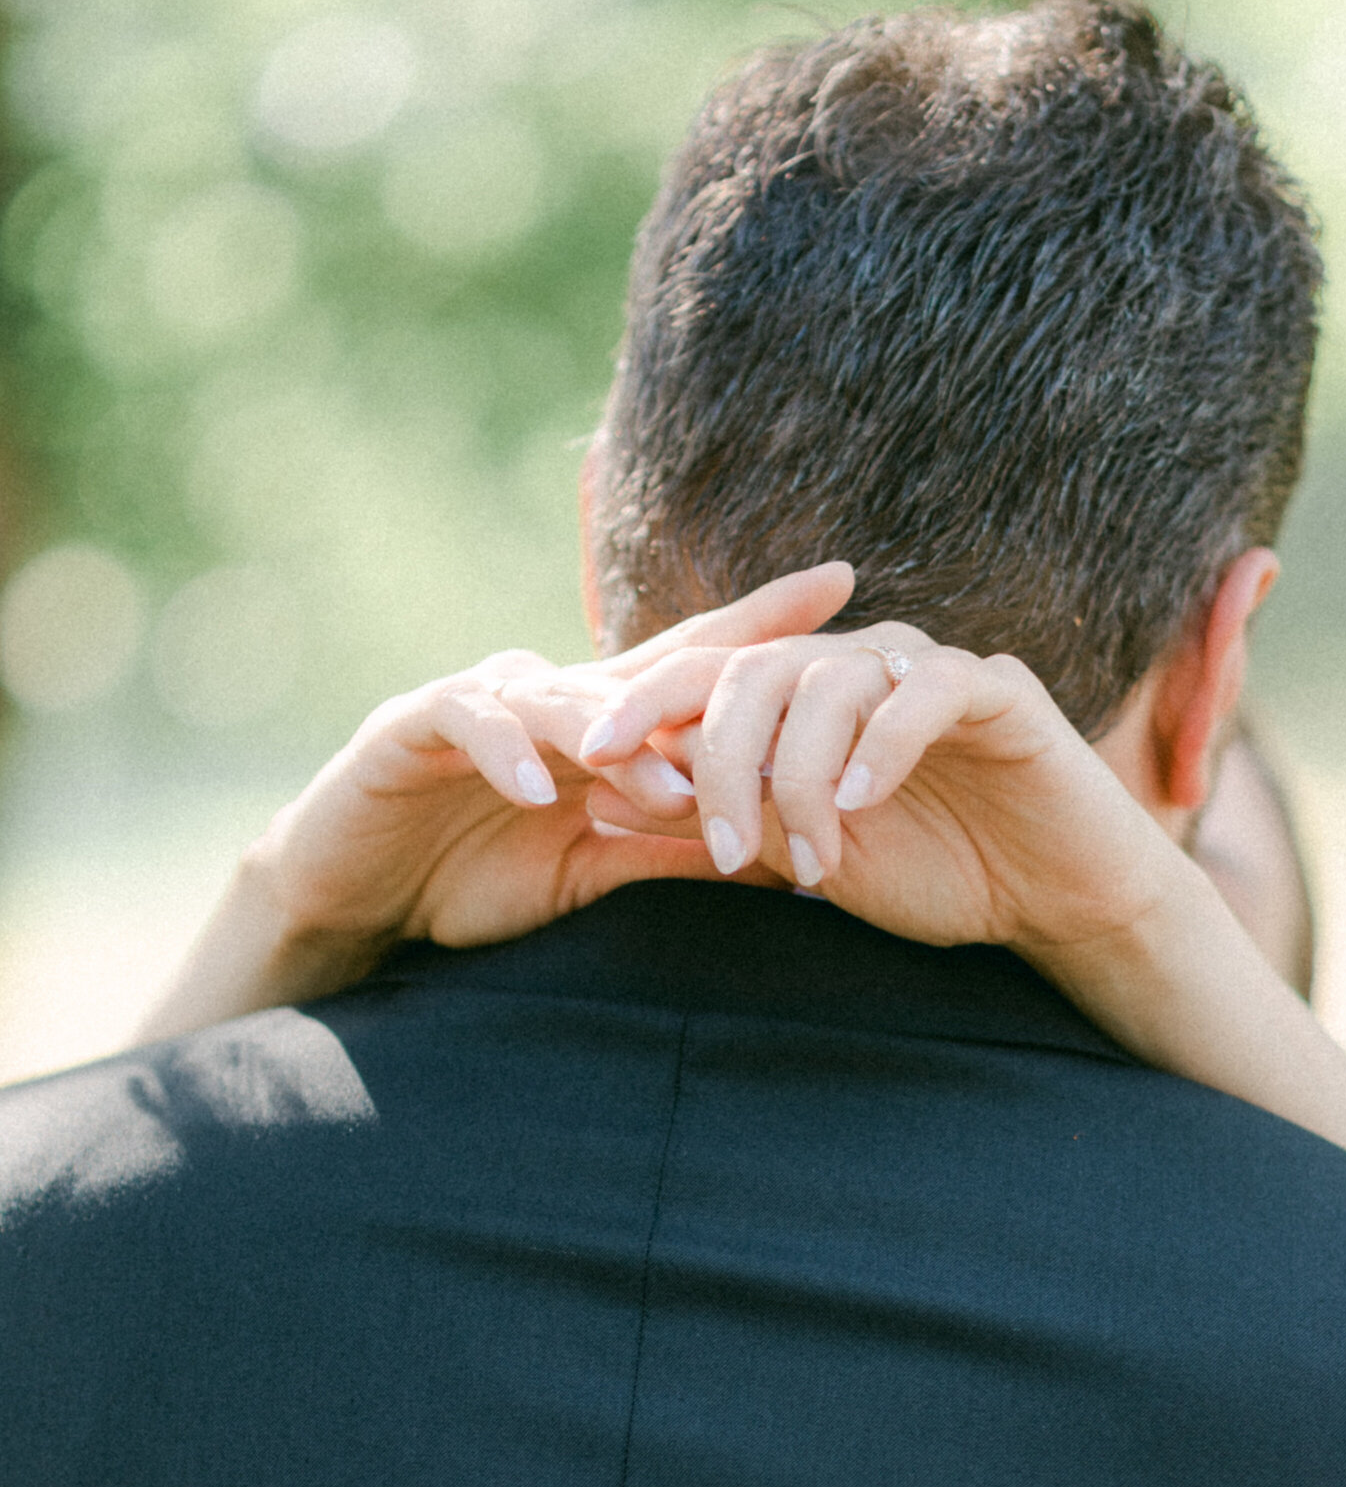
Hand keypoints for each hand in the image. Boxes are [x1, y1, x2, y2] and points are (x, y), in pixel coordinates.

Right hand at [137, 565, 854, 1036]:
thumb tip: (790, 851)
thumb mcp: (597, 866)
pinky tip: (543, 786)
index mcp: (596, 722)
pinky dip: (507, 751)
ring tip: (673, 783)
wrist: (357, 893)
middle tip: (804, 645)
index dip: (763, 626)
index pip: (692, 665)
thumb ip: (677, 846)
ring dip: (623, 739)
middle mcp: (546, 693)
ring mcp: (479, 701)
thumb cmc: (477, 876)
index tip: (847, 592)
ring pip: (566, 698)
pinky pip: (468, 722)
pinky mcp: (410, 726)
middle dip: (724, 655)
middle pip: (644, 663)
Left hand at [575, 627, 1188, 965]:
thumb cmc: (938, 873)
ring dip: (802, 776)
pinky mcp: (998, 687)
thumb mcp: (809, 858)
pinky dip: (882, 743)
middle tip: (719, 849)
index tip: (590, 760)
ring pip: (830, 681)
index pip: (709, 674)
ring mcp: (928, 668)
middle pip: (756, 672)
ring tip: (810, 857)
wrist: (1057, 900)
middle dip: (720, 761)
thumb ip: (723, 824)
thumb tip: (603, 807)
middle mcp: (861, 665)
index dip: (643, 703)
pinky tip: (860, 801)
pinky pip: (925, 690)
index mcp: (809, 696)